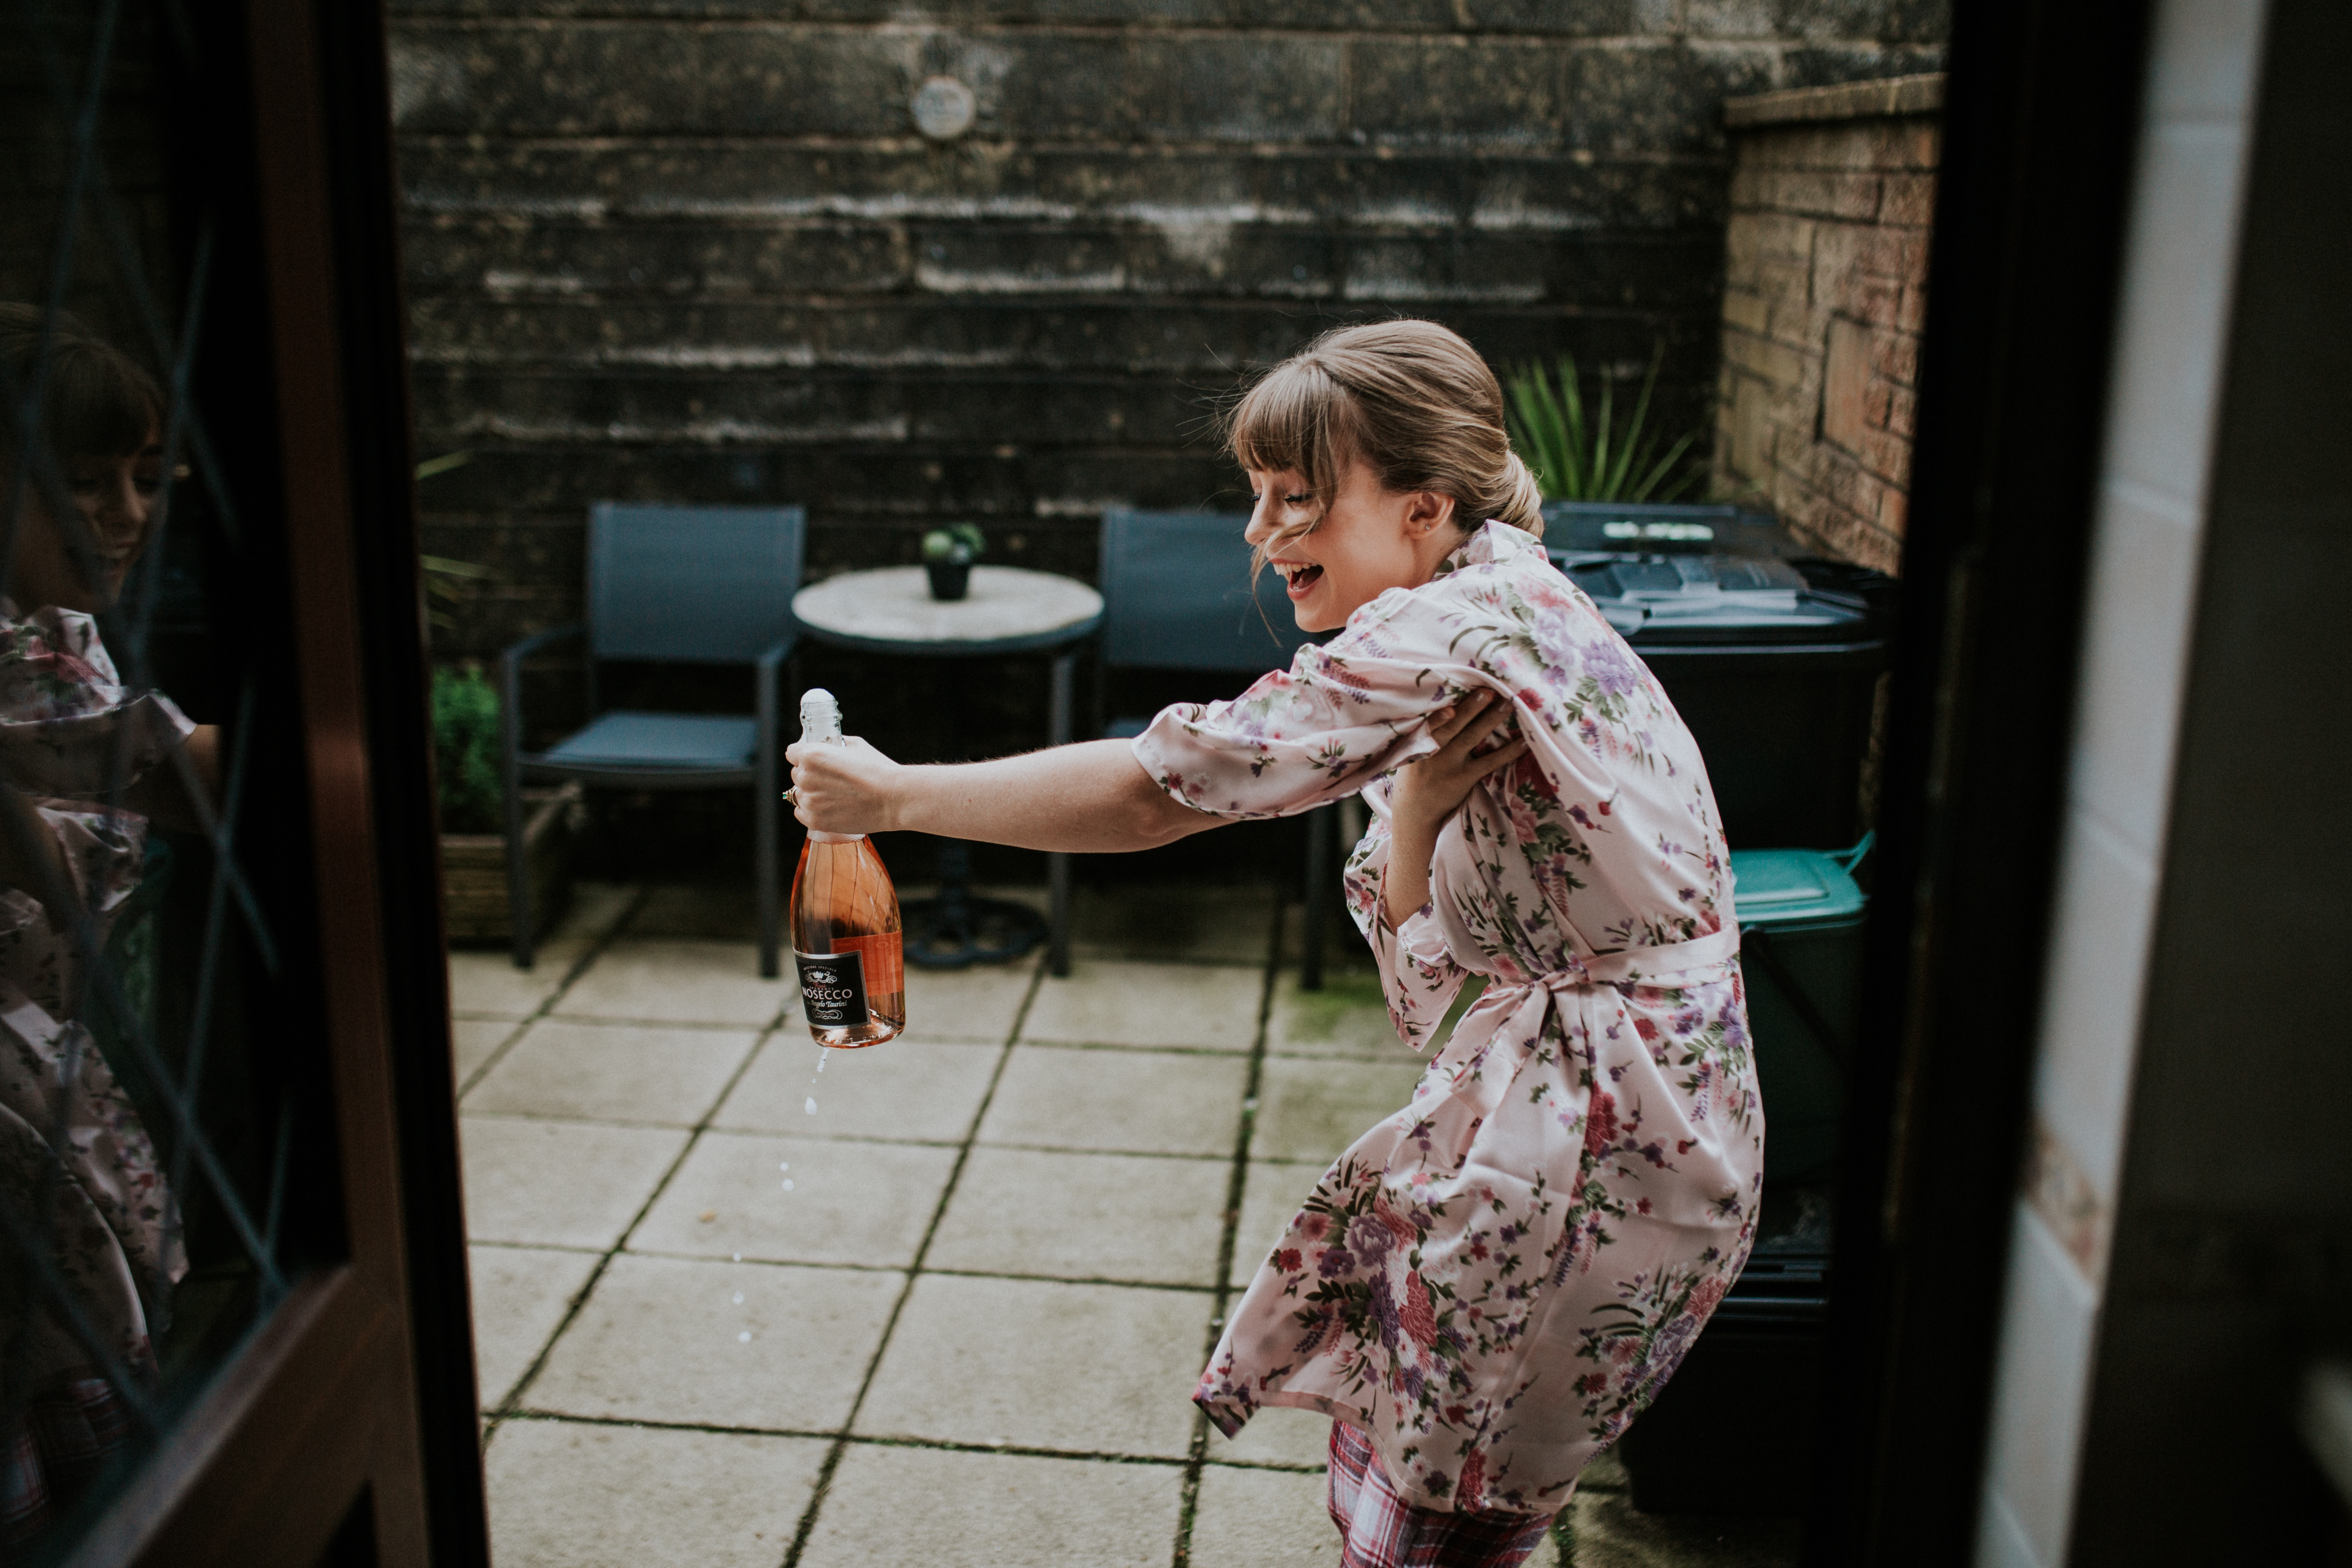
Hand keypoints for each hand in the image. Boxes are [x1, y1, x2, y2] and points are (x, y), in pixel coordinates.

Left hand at [783, 734, 904, 834]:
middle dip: (810, 774)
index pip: (792, 753)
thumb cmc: (878, 770)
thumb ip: (833, 745)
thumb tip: (827, 746)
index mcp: (812, 755)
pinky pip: (801, 812)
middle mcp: (806, 777)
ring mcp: (809, 801)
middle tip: (832, 779)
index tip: (814, 760)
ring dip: (812, 793)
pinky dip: (811, 810)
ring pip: (799, 794)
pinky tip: (829, 807)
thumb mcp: (855, 746)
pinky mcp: (814, 821)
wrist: (893, 799)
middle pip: (796, 773)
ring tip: (835, 795)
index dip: (804, 755)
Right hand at [1389, 689, 1527, 838]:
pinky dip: (1507, 751)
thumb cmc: (1416, 776)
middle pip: (1454, 725)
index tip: (1449, 705)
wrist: (1416, 812)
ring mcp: (1450, 765)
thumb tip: (1446, 706)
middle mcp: (1434, 752)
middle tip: (1487, 690)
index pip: (1429, 724)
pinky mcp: (1465, 778)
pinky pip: (1489, 762)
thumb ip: (1424, 733)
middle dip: (1470, 707)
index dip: (1439, 716)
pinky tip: (1522, 742)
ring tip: (1507, 704)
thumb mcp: (1411, 753)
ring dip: (1490, 719)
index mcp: (1418, 742)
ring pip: (1472, 738)